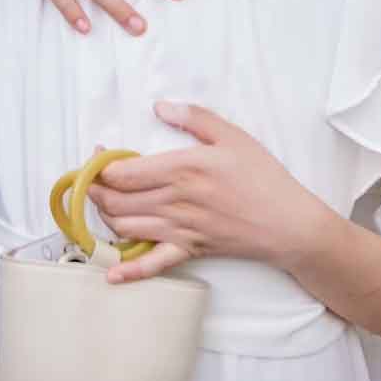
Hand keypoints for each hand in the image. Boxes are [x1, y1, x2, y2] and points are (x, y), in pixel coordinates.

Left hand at [89, 102, 336, 283]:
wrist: (289, 224)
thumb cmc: (263, 178)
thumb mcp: (233, 136)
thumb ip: (194, 116)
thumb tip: (159, 106)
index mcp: (183, 169)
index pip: (123, 172)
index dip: (100, 166)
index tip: (97, 157)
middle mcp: (175, 201)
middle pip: (116, 200)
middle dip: (94, 191)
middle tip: (91, 181)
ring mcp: (180, 230)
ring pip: (125, 228)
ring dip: (104, 217)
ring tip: (103, 204)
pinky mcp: (189, 251)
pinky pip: (153, 265)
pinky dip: (129, 271)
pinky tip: (110, 274)